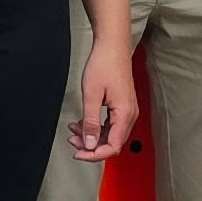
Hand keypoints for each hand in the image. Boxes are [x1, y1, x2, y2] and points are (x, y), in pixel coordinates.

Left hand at [71, 39, 138, 161]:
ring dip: (91, 135)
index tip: (79, 153)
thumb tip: (90, 143)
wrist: (112, 46)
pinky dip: (94, 126)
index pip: (113, 146)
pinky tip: (81, 123)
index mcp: (125, 114)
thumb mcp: (92, 95)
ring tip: (73, 131)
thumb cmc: (104, 64)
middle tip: (72, 140)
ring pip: (109, 134)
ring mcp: (126, 110)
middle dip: (90, 145)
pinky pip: (109, 124)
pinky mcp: (121, 106)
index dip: (95, 154)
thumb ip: (90, 122)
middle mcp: (129, 114)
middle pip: (111, 142)